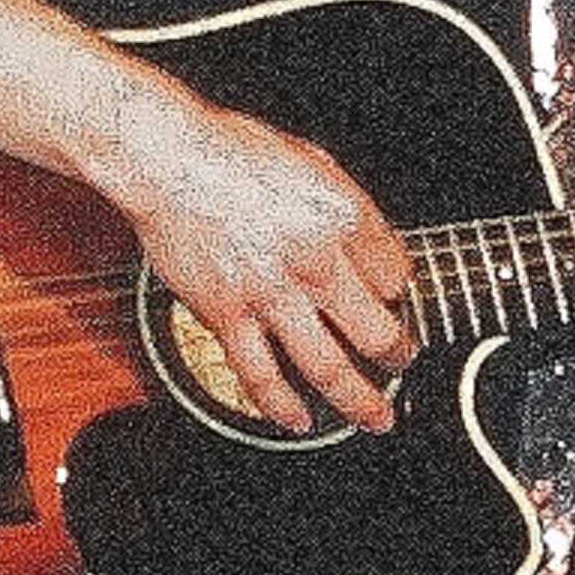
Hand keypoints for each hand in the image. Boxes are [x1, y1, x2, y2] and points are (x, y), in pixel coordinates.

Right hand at [99, 87, 416, 434]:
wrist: (169, 160)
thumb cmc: (235, 153)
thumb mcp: (319, 164)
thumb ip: (353, 211)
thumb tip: (382, 248)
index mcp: (345, 221)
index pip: (397, 276)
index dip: (401, 292)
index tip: (396, 302)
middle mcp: (315, 262)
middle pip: (377, 330)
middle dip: (399, 355)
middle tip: (405, 363)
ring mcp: (271, 294)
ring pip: (328, 365)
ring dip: (359, 400)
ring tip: (376, 417)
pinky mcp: (227, 314)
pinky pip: (260, 374)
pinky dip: (282, 405)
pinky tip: (298, 421)